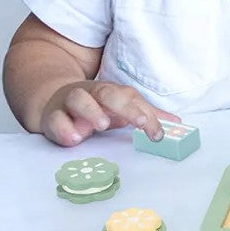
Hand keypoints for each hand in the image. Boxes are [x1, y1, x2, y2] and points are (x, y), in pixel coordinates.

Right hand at [40, 80, 179, 146]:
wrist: (53, 99)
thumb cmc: (95, 107)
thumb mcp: (121, 108)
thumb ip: (147, 115)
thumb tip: (176, 122)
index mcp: (112, 92)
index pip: (132, 99)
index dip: (147, 114)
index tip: (159, 133)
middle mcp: (92, 94)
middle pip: (108, 93)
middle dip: (126, 107)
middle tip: (140, 123)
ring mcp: (70, 103)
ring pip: (79, 99)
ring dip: (92, 111)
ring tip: (102, 126)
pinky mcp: (52, 116)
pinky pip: (56, 119)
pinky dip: (64, 127)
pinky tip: (74, 138)